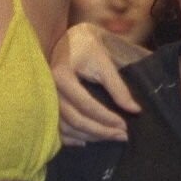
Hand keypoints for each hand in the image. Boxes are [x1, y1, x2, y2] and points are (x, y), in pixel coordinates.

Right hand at [53, 22, 139, 143]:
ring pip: (66, 127)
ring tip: (109, 138)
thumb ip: (118, 87)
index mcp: (62, 77)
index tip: (124, 125)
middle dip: (100, 131)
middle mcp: (49, 91)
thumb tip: (134, 110)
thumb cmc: (87, 47)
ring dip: (89, 136)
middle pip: (75, 120)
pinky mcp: (47, 105)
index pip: (86, 105)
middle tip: (122, 136)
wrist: (69, 39)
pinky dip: (71, 138)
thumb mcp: (104, 62)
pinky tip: (86, 141)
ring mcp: (46, 100)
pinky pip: (56, 127)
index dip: (106, 118)